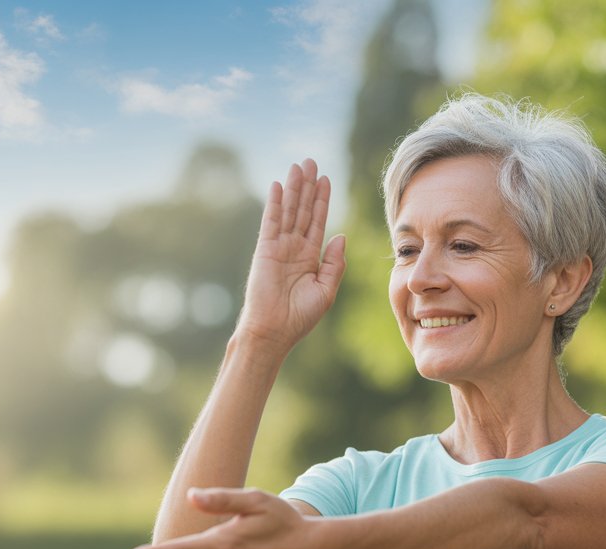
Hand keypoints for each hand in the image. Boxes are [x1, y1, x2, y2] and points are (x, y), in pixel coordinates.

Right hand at [237, 159, 346, 353]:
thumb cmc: (299, 317)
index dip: (322, 200)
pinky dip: (275, 204)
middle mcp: (294, 248)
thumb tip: (340, 235)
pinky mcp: (265, 250)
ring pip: (289, 211)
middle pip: (303, 210)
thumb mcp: (326, 290)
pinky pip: (271, 222)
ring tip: (299, 165)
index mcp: (311, 258)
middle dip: (308, 186)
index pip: (318, 222)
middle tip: (311, 161)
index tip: (326, 179)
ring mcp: (279, 247)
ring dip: (294, 188)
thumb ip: (334, 263)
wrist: (274, 331)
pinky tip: (279, 185)